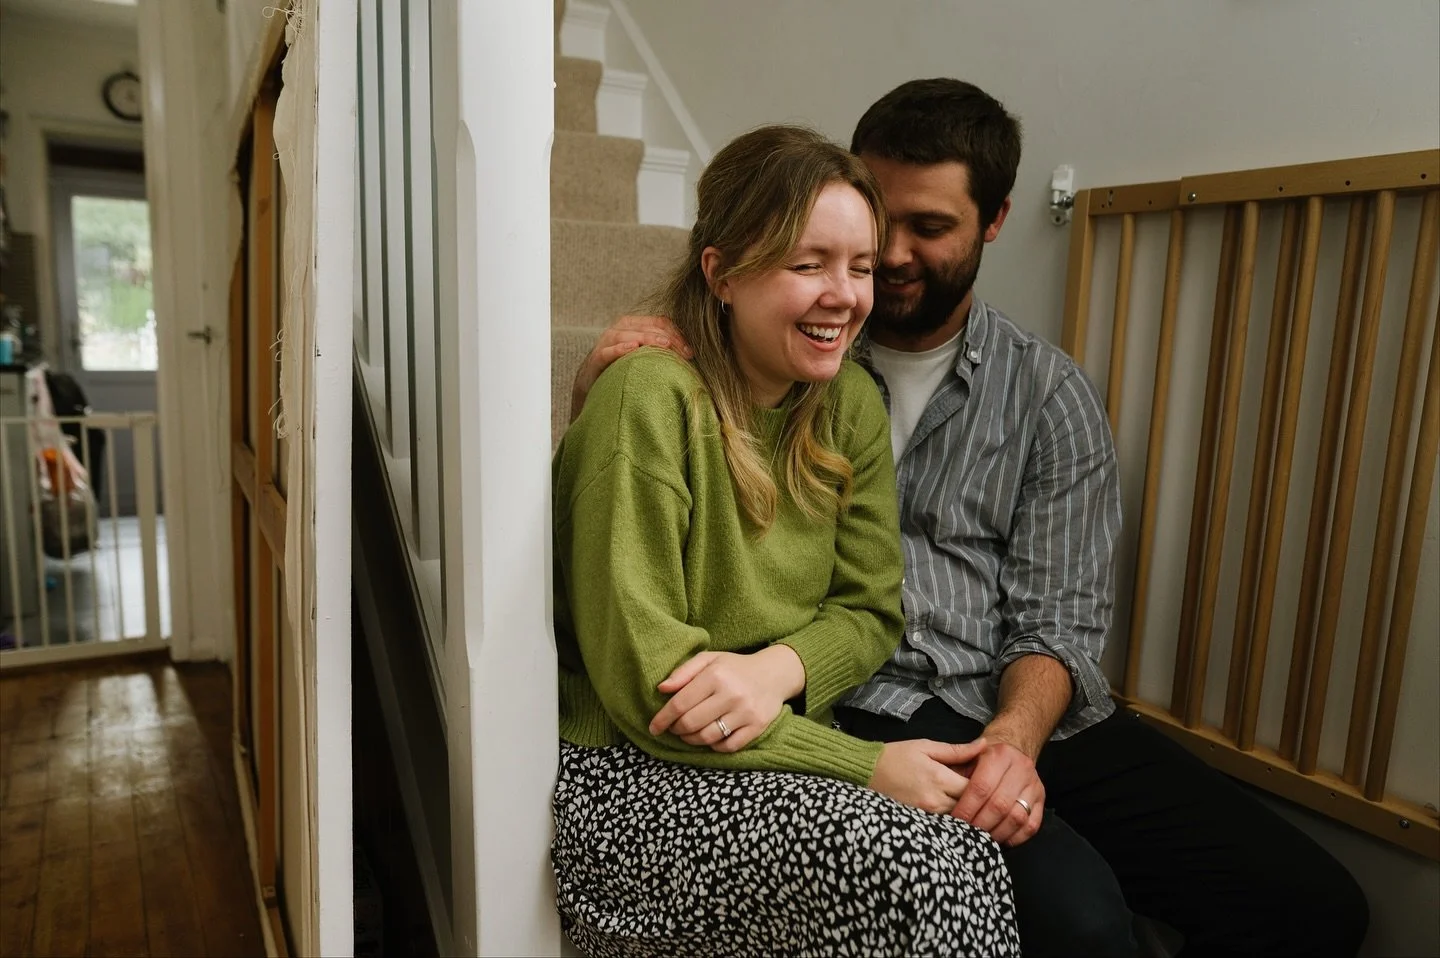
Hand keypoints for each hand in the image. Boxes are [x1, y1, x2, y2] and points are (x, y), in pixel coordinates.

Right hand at [570, 315, 691, 421]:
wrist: (593, 387)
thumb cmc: (624, 372)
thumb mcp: (646, 359)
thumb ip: (663, 353)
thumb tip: (693, 357)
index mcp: (634, 326)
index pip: (659, 322)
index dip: (677, 334)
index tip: (691, 352)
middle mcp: (619, 330)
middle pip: (645, 326)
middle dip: (668, 337)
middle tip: (684, 352)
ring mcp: (605, 343)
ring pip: (626, 333)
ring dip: (646, 337)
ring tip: (664, 344)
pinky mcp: (595, 359)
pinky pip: (606, 352)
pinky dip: (619, 349)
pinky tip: (632, 349)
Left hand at [647, 647, 802, 752]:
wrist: (774, 674)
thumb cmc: (735, 667)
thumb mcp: (709, 659)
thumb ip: (683, 672)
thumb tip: (662, 689)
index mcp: (716, 675)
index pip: (680, 703)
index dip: (663, 718)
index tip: (654, 727)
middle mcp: (731, 694)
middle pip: (691, 723)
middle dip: (676, 729)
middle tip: (674, 728)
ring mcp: (746, 712)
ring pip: (708, 737)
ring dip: (692, 739)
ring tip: (688, 734)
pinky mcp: (757, 726)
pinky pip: (728, 746)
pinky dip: (714, 746)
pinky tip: (710, 737)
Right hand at [868, 739, 988, 813]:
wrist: (867, 772)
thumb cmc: (897, 755)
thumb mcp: (926, 746)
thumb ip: (957, 750)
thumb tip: (984, 745)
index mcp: (939, 778)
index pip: (975, 787)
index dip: (984, 783)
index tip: (984, 775)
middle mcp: (935, 800)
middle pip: (969, 805)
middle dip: (977, 797)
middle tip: (979, 787)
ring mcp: (927, 814)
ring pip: (959, 816)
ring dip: (964, 807)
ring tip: (963, 795)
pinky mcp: (920, 822)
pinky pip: (945, 823)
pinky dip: (951, 815)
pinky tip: (950, 805)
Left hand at [948, 737, 1044, 846]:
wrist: (1013, 750)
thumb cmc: (983, 758)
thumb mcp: (967, 756)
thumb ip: (956, 771)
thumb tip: (940, 792)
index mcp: (999, 755)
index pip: (981, 787)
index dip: (967, 807)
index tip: (955, 821)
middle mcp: (1020, 768)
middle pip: (999, 804)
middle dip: (980, 824)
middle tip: (966, 834)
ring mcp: (1034, 785)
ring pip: (1017, 817)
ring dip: (997, 833)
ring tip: (981, 839)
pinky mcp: (1042, 800)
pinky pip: (1031, 825)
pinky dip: (1015, 838)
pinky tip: (1000, 839)